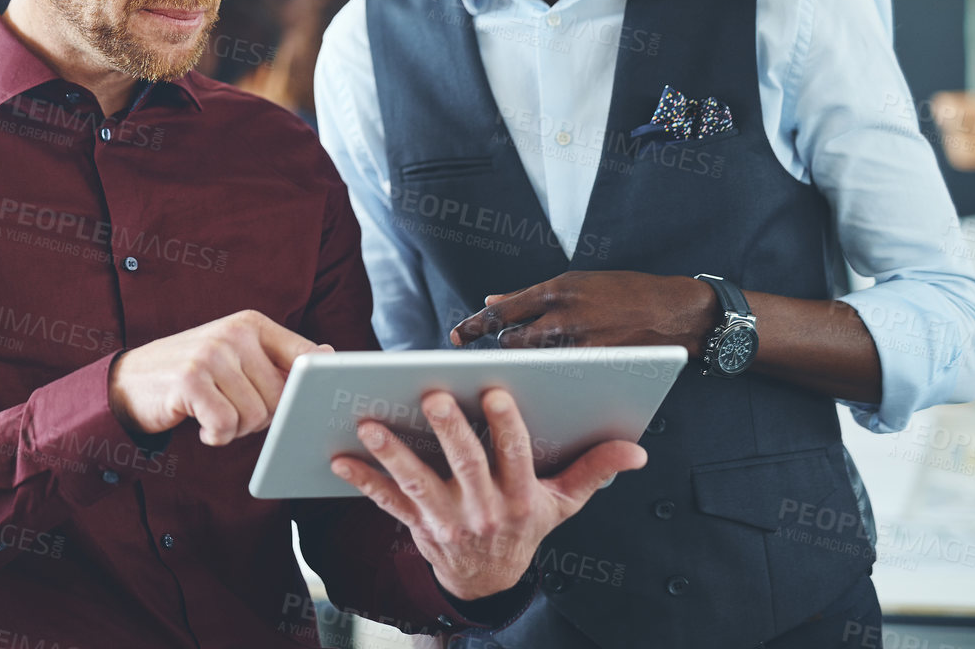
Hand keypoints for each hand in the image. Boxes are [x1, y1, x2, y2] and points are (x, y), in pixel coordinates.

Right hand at [108, 310, 327, 445]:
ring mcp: (211, 354)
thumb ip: (278, 358)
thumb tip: (328, 353)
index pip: (306, 356)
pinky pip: (226, 425)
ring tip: (214, 415)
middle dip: (263, 418)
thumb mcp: (236, 356)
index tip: (304, 405)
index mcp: (251, 324)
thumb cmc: (194, 373)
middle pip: (281, 398)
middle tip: (234, 412)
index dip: (310, 389)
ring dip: (237, 429)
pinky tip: (202, 426)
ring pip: (256, 416)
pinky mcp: (190, 380)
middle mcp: (234, 333)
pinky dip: (216, 436)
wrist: (130, 381)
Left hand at [331, 388, 646, 599]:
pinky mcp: (417, 527)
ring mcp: (448, 521)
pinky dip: (362, 482)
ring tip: (369, 424)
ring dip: (393, 454)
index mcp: (522, 497)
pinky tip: (338, 458)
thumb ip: (594, 470)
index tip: (496, 391)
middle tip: (432, 396)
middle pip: (466, 465)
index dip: (507, 426)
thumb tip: (636, 449)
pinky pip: (387, 503)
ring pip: (419, 483)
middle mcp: (485, 510)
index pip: (517, 457)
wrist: (489, 582)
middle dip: (449, 431)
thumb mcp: (563, 503)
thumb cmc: (526, 527)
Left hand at [450, 270, 715, 356]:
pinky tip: (554, 387)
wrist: (675, 310)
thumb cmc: (622, 293)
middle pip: (513, 341)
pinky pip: (563, 377)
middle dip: (503, 351)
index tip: (455, 338)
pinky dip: (553, 381)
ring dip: (527, 367)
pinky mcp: (598, 364)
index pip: (503, 310)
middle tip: (498, 361)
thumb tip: (490, 301)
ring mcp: (582, 341)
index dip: (474, 326)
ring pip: (535, 361)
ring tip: (528, 373)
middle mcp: (564, 314)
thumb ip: (531, 296)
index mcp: (556, 289)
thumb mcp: (575, 283)